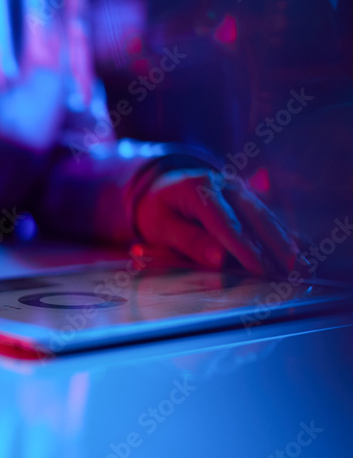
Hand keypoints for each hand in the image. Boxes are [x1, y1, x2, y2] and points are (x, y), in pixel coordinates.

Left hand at [134, 169, 301, 275]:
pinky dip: (282, 235)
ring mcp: (239, 190)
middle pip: (255, 218)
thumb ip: (188, 241)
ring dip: (285, 243)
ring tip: (300, 267)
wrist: (160, 188)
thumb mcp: (160, 227)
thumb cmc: (157, 211)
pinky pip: (267, 218)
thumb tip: (219, 259)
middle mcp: (225, 185)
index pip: (226, 223)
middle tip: (292, 271)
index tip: (259, 269)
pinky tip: (299, 251)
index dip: (244, 248)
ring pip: (266, 218)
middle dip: (275, 246)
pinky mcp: (247, 198)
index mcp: (199, 188)